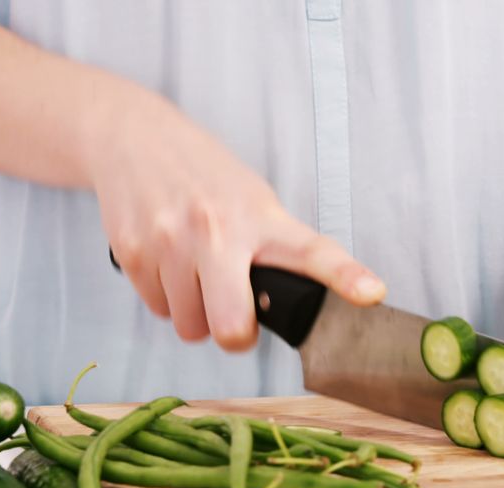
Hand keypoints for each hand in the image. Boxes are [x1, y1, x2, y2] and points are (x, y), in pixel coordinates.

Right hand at [89, 87, 384, 350]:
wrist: (132, 137)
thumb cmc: (201, 175)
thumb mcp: (250, 198)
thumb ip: (270, 248)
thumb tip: (283, 305)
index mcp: (261, 217)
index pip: (312, 252)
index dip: (345, 275)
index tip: (371, 293)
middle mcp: (217, 230)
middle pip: (232, 326)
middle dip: (234, 335)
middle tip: (234, 318)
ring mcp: (172, 243)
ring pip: (190, 326)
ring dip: (194, 311)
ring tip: (192, 270)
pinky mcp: (134, 253)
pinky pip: (157, 310)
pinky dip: (163, 297)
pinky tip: (166, 261)